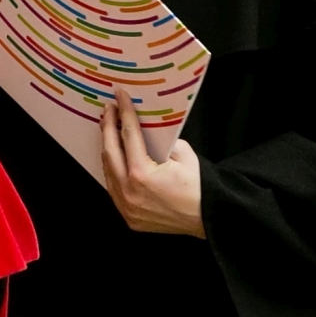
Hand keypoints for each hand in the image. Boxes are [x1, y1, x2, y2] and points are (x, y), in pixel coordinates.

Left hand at [100, 85, 204, 236]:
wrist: (207, 217)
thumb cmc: (197, 186)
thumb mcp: (183, 153)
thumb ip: (161, 141)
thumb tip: (146, 130)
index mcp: (141, 174)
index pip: (128, 136)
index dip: (124, 113)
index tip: (119, 99)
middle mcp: (128, 191)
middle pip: (110, 152)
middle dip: (108, 128)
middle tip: (109, 111)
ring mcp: (126, 207)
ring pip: (108, 172)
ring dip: (108, 150)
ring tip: (110, 133)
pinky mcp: (128, 216)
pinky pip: (114, 189)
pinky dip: (114, 171)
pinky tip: (116, 159)